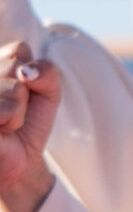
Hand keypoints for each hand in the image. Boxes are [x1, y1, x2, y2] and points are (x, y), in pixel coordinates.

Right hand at [0, 44, 61, 211]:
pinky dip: (10, 121)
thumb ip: (47, 72)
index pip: (19, 50)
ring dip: (17, 111)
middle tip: (13, 113)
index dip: (32, 76)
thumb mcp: (49, 94)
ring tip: (5, 123)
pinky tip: (0, 129)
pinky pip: (3, 110)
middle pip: (14, 67)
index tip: (23, 94)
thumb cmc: (29, 124)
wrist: (18, 161)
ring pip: (13, 88)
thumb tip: (26, 72)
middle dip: (24, 94)